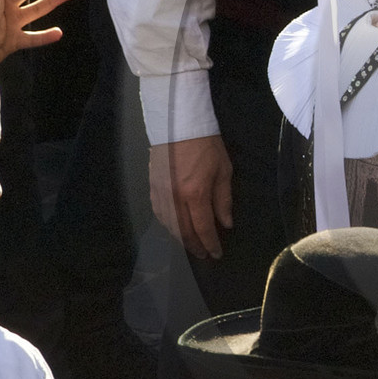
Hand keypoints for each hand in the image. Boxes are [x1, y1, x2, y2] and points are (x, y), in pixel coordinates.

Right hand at [149, 134, 233, 260]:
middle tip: (204, 255)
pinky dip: (168, 225)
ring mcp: (160, 193)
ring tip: (192, 244)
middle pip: (184, 232)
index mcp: (195, 194)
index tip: (217, 254)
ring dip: (181, 238)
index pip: (203, 228)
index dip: (210, 244)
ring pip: (169, 225)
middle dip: (195, 246)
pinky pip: (159, 214)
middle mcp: (175, 198)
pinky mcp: (152, 187)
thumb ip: (223, 200)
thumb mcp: (223, 170)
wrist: (178, 123)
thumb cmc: (206, 144)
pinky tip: (175, 228)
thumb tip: (226, 223)